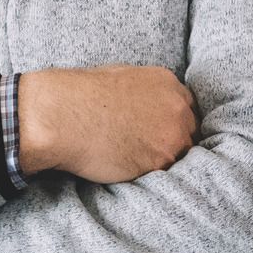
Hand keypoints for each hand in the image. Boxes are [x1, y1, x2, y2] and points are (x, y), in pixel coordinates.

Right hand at [18, 65, 195, 183]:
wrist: (62, 115)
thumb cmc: (79, 95)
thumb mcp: (119, 77)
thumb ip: (143, 92)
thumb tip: (143, 106)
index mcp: (167, 83)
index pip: (186, 108)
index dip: (173, 123)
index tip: (161, 133)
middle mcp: (176, 108)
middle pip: (190, 132)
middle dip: (173, 142)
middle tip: (149, 151)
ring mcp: (171, 135)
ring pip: (181, 155)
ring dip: (165, 160)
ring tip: (137, 162)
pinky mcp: (160, 161)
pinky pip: (165, 173)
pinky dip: (152, 175)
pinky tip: (131, 169)